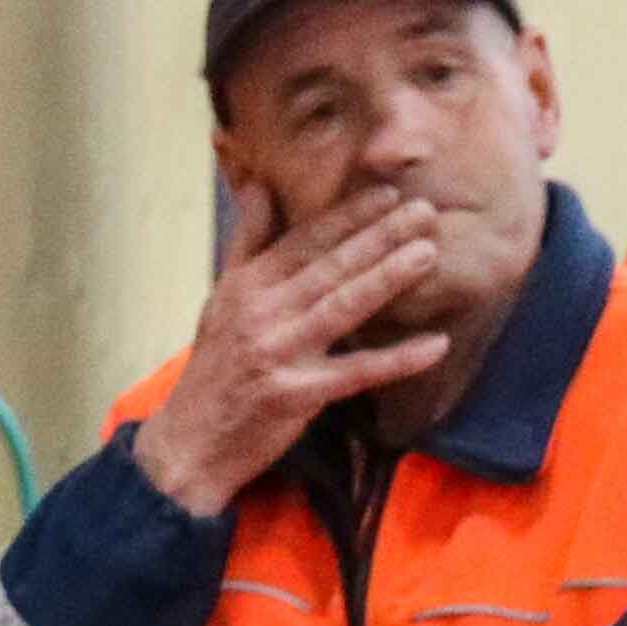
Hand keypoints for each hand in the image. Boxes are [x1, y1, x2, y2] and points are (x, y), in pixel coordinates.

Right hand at [124, 182, 449, 514]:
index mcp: (248, 285)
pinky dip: (397, 359)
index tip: (389, 195)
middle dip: (379, 236)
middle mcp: (263, 312)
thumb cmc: (216, 367)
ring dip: (388, 278)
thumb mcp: (223, 297)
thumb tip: (258, 185)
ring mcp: (280, 353)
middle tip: (425, 212)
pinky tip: (435, 344)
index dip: (349, 216)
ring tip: (427, 254)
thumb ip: (248, 242)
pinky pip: (357, 372)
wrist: (190, 440)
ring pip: (343, 307)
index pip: (305, 240)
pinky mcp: (297, 395)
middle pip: (330, 266)